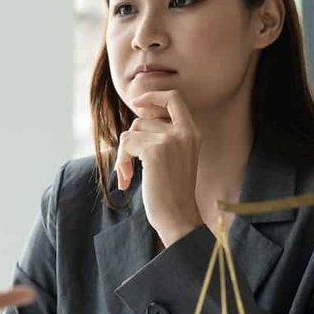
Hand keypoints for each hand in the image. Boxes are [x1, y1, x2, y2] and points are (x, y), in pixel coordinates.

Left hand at [114, 89, 203, 247]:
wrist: (178, 217)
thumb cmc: (172, 193)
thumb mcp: (173, 158)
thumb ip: (162, 137)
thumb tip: (137, 121)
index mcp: (192, 132)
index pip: (174, 98)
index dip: (153, 95)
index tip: (136, 103)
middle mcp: (184, 132)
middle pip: (142, 121)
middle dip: (130, 143)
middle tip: (127, 167)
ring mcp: (170, 140)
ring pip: (131, 133)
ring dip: (124, 155)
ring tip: (129, 175)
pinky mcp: (155, 150)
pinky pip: (126, 144)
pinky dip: (121, 162)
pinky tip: (127, 180)